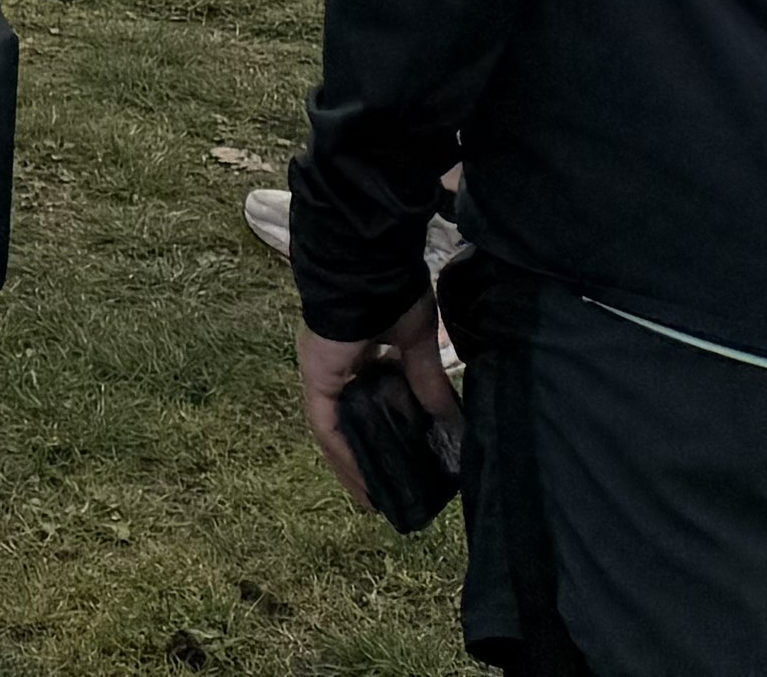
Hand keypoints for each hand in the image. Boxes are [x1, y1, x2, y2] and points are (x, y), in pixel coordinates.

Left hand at [297, 294, 458, 509]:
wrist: (369, 266)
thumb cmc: (393, 292)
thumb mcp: (417, 343)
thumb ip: (427, 380)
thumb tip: (449, 420)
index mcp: (356, 351)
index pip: (363, 400)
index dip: (377, 430)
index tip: (398, 459)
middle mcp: (335, 364)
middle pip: (346, 421)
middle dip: (361, 458)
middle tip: (383, 493)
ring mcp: (321, 371)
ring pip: (333, 429)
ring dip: (351, 464)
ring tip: (371, 499)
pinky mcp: (317, 377)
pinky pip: (326, 425)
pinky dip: (342, 453)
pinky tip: (360, 480)